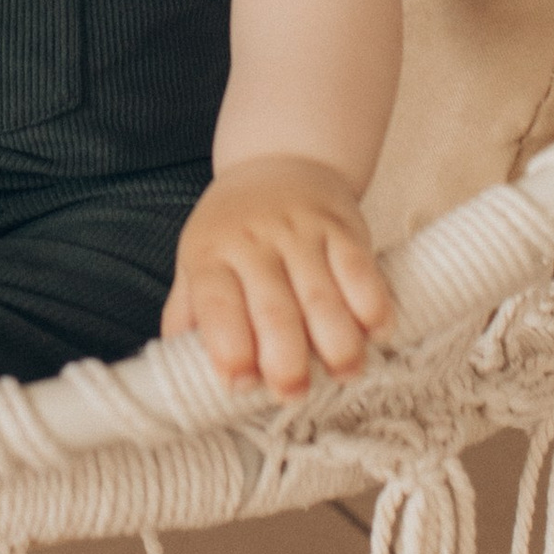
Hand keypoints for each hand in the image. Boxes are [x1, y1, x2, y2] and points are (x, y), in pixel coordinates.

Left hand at [164, 154, 391, 394]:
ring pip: (323, 297)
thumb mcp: (196, 262)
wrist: (280, 160)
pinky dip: (373, 308)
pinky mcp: (342, 227)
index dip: (229, 349)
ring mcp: (301, 232)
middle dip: (286, 361)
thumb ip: (187, 315)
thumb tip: (177, 373)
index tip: (240, 385)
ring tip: (343, 373)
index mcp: (211, 254)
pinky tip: (376, 335)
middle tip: (293, 393)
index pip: (216, 304)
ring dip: (337, 344)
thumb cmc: (233, 229)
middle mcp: (254, 241)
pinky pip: (361, 272)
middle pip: (274, 310)